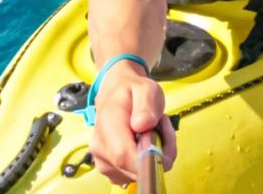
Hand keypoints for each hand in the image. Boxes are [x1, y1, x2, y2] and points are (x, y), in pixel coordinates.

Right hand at [88, 63, 176, 184]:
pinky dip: (147, 160)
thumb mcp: (145, 89)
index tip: (161, 137)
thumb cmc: (131, 91)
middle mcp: (100, 148)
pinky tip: (146, 141)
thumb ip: (146, 105)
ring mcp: (104, 162)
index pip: (123, 155)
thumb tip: (142, 125)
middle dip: (157, 150)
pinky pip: (135, 173)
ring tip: (153, 129)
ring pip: (138, 172)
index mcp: (107, 124)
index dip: (147, 154)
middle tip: (161, 125)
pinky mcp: (112, 170)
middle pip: (135, 167)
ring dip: (154, 153)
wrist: (116, 94)